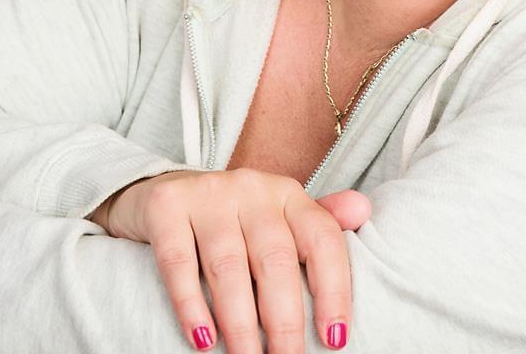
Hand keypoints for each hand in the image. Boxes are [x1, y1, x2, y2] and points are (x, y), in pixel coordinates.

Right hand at [89, 169, 371, 353]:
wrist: (162, 192)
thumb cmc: (233, 220)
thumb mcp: (279, 218)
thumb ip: (320, 222)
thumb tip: (364, 210)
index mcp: (287, 194)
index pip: (321, 239)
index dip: (334, 290)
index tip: (335, 340)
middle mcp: (251, 187)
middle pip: (275, 258)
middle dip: (284, 320)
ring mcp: (207, 193)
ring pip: (228, 266)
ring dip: (240, 322)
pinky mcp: (166, 206)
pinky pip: (178, 262)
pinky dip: (190, 304)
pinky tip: (203, 339)